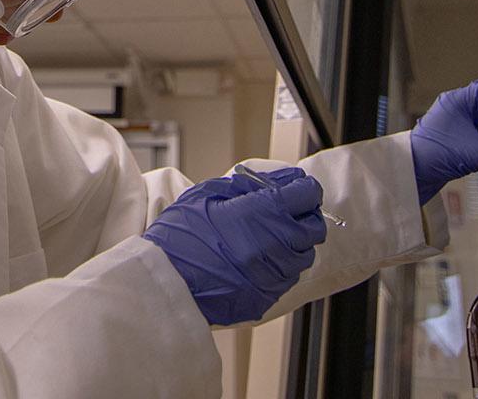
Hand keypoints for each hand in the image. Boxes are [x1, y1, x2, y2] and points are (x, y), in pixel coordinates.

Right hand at [143, 167, 327, 325]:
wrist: (162, 282)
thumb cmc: (179, 237)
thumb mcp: (207, 194)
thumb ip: (245, 186)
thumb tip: (272, 182)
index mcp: (264, 213)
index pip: (307, 194)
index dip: (302, 187)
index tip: (295, 187)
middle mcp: (277, 244)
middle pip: (314, 227)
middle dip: (304, 216)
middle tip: (285, 212)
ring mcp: (273, 274)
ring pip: (304, 255)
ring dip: (294, 243)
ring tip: (268, 238)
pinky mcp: (266, 296)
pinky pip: (286, 279)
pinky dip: (280, 267)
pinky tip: (258, 260)